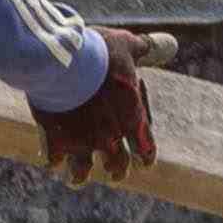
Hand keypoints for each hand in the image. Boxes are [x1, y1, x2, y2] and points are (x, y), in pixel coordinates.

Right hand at [34, 47, 155, 188]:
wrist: (62, 61)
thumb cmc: (99, 52)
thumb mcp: (127, 46)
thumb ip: (149, 50)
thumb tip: (171, 44)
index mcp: (131, 118)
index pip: (145, 149)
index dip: (145, 157)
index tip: (143, 163)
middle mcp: (110, 136)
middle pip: (117, 166)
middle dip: (116, 170)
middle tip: (115, 172)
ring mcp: (81, 141)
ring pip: (82, 172)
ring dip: (80, 175)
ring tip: (76, 178)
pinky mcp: (55, 139)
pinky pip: (53, 160)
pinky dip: (52, 160)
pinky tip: (51, 159)